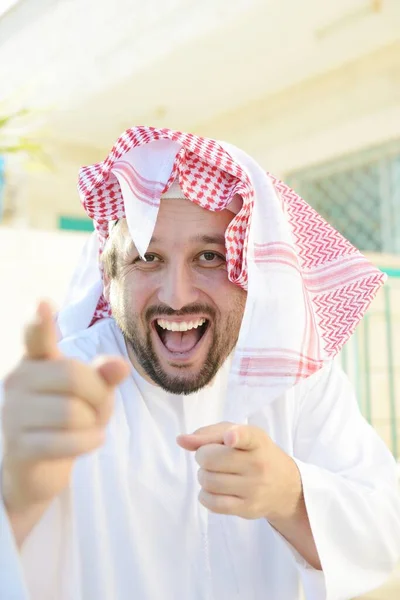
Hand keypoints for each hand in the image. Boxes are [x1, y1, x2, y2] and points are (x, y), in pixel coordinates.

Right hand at [1, 301, 129, 514]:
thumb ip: (105, 376)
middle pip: (73, 376)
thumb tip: (119, 365)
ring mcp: (13, 414)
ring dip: (93, 424)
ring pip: (71, 412)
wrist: (42, 467)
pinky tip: (91, 441)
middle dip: (99, 395)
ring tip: (89, 428)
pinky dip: (88, 442)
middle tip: (99, 409)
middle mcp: (18, 381)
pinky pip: (66, 441)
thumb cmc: (71, 418)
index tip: (43, 303)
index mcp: (37, 360)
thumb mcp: (93, 392)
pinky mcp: (18, 446)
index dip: (41, 321)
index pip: (37, 336)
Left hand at [177, 423, 301, 522]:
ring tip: (216, 473)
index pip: (247, 437)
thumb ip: (208, 434)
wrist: (285, 485)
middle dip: (203, 456)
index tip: (230, 438)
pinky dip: (205, 495)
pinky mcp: (248, 509)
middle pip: (210, 458)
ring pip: (208, 481)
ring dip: (203, 476)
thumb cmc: (254, 453)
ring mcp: (254, 488)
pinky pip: (212, 503)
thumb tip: (181, 440)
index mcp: (256, 440)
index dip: (236, 436)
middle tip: (212, 458)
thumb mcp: (238, 434)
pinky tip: (214, 489)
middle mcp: (258, 464)